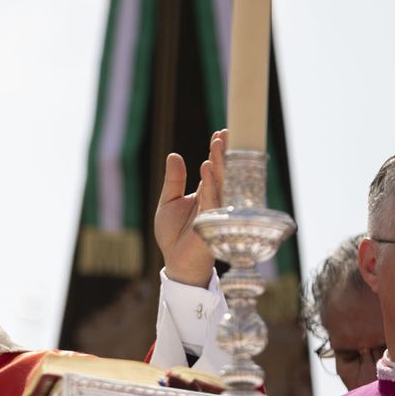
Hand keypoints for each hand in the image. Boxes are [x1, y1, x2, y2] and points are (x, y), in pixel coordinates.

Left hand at [154, 129, 225, 287]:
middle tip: (226, 132)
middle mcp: (214, 199)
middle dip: (223, 152)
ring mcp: (216, 211)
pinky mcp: (213, 223)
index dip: (217, 151)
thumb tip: (175, 155)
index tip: (220, 132)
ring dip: (220, 163)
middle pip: (222, 172)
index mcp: (205, 193)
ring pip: (221, 183)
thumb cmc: (173, 235)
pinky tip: (207, 168)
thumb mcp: (168, 202)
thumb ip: (173, 180)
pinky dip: (211, 183)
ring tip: (217, 144)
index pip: (214, 167)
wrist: (176, 262)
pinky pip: (213, 200)